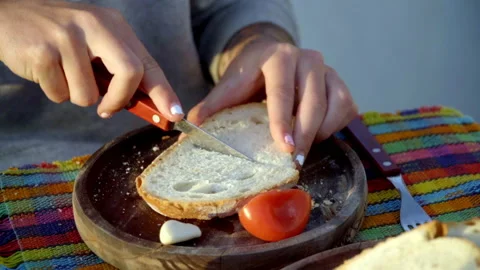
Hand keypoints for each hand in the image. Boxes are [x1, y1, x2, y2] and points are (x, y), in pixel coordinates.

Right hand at [0, 0, 183, 119]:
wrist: (8, 16)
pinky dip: (54, 92)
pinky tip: (46, 70)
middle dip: (121, 100)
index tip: (174, 114)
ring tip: (62, 74)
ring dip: (76, 96)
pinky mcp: (43, 51)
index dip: (164, 92)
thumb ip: (118, 70)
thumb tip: (146, 105)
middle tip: (107, 111)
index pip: (148, 63)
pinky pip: (60, 94)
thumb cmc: (59, 37)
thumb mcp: (94, 44)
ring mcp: (68, 36)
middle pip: (130, 73)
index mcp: (113, 26)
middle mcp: (95, 26)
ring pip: (89, 95)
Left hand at [187, 38, 357, 165]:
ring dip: (320, 132)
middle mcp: (306, 59)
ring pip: (334, 105)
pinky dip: (334, 127)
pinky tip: (315, 137)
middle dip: (304, 133)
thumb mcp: (231, 85)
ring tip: (301, 151)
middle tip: (294, 160)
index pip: (280, 89)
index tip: (282, 144)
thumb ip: (214, 105)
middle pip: (312, 100)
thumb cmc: (251, 75)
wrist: (273, 58)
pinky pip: (346, 108)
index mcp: (276, 57)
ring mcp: (327, 70)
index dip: (281, 117)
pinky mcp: (340, 83)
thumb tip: (190, 127)